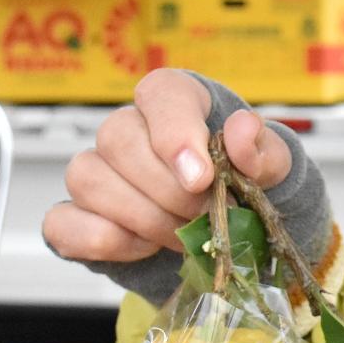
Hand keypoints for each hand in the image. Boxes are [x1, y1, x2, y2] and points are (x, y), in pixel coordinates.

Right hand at [40, 69, 290, 261]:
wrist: (241, 247)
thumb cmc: (256, 195)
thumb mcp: (280, 175)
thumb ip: (266, 152)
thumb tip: (242, 130)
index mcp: (182, 102)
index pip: (161, 93)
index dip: (174, 132)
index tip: (200, 178)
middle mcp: (132, 129)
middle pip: (118, 138)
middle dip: (166, 190)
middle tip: (204, 218)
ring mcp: (101, 173)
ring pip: (87, 177)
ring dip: (141, 216)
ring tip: (182, 237)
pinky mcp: (80, 218)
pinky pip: (63, 221)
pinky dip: (104, 240)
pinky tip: (144, 249)